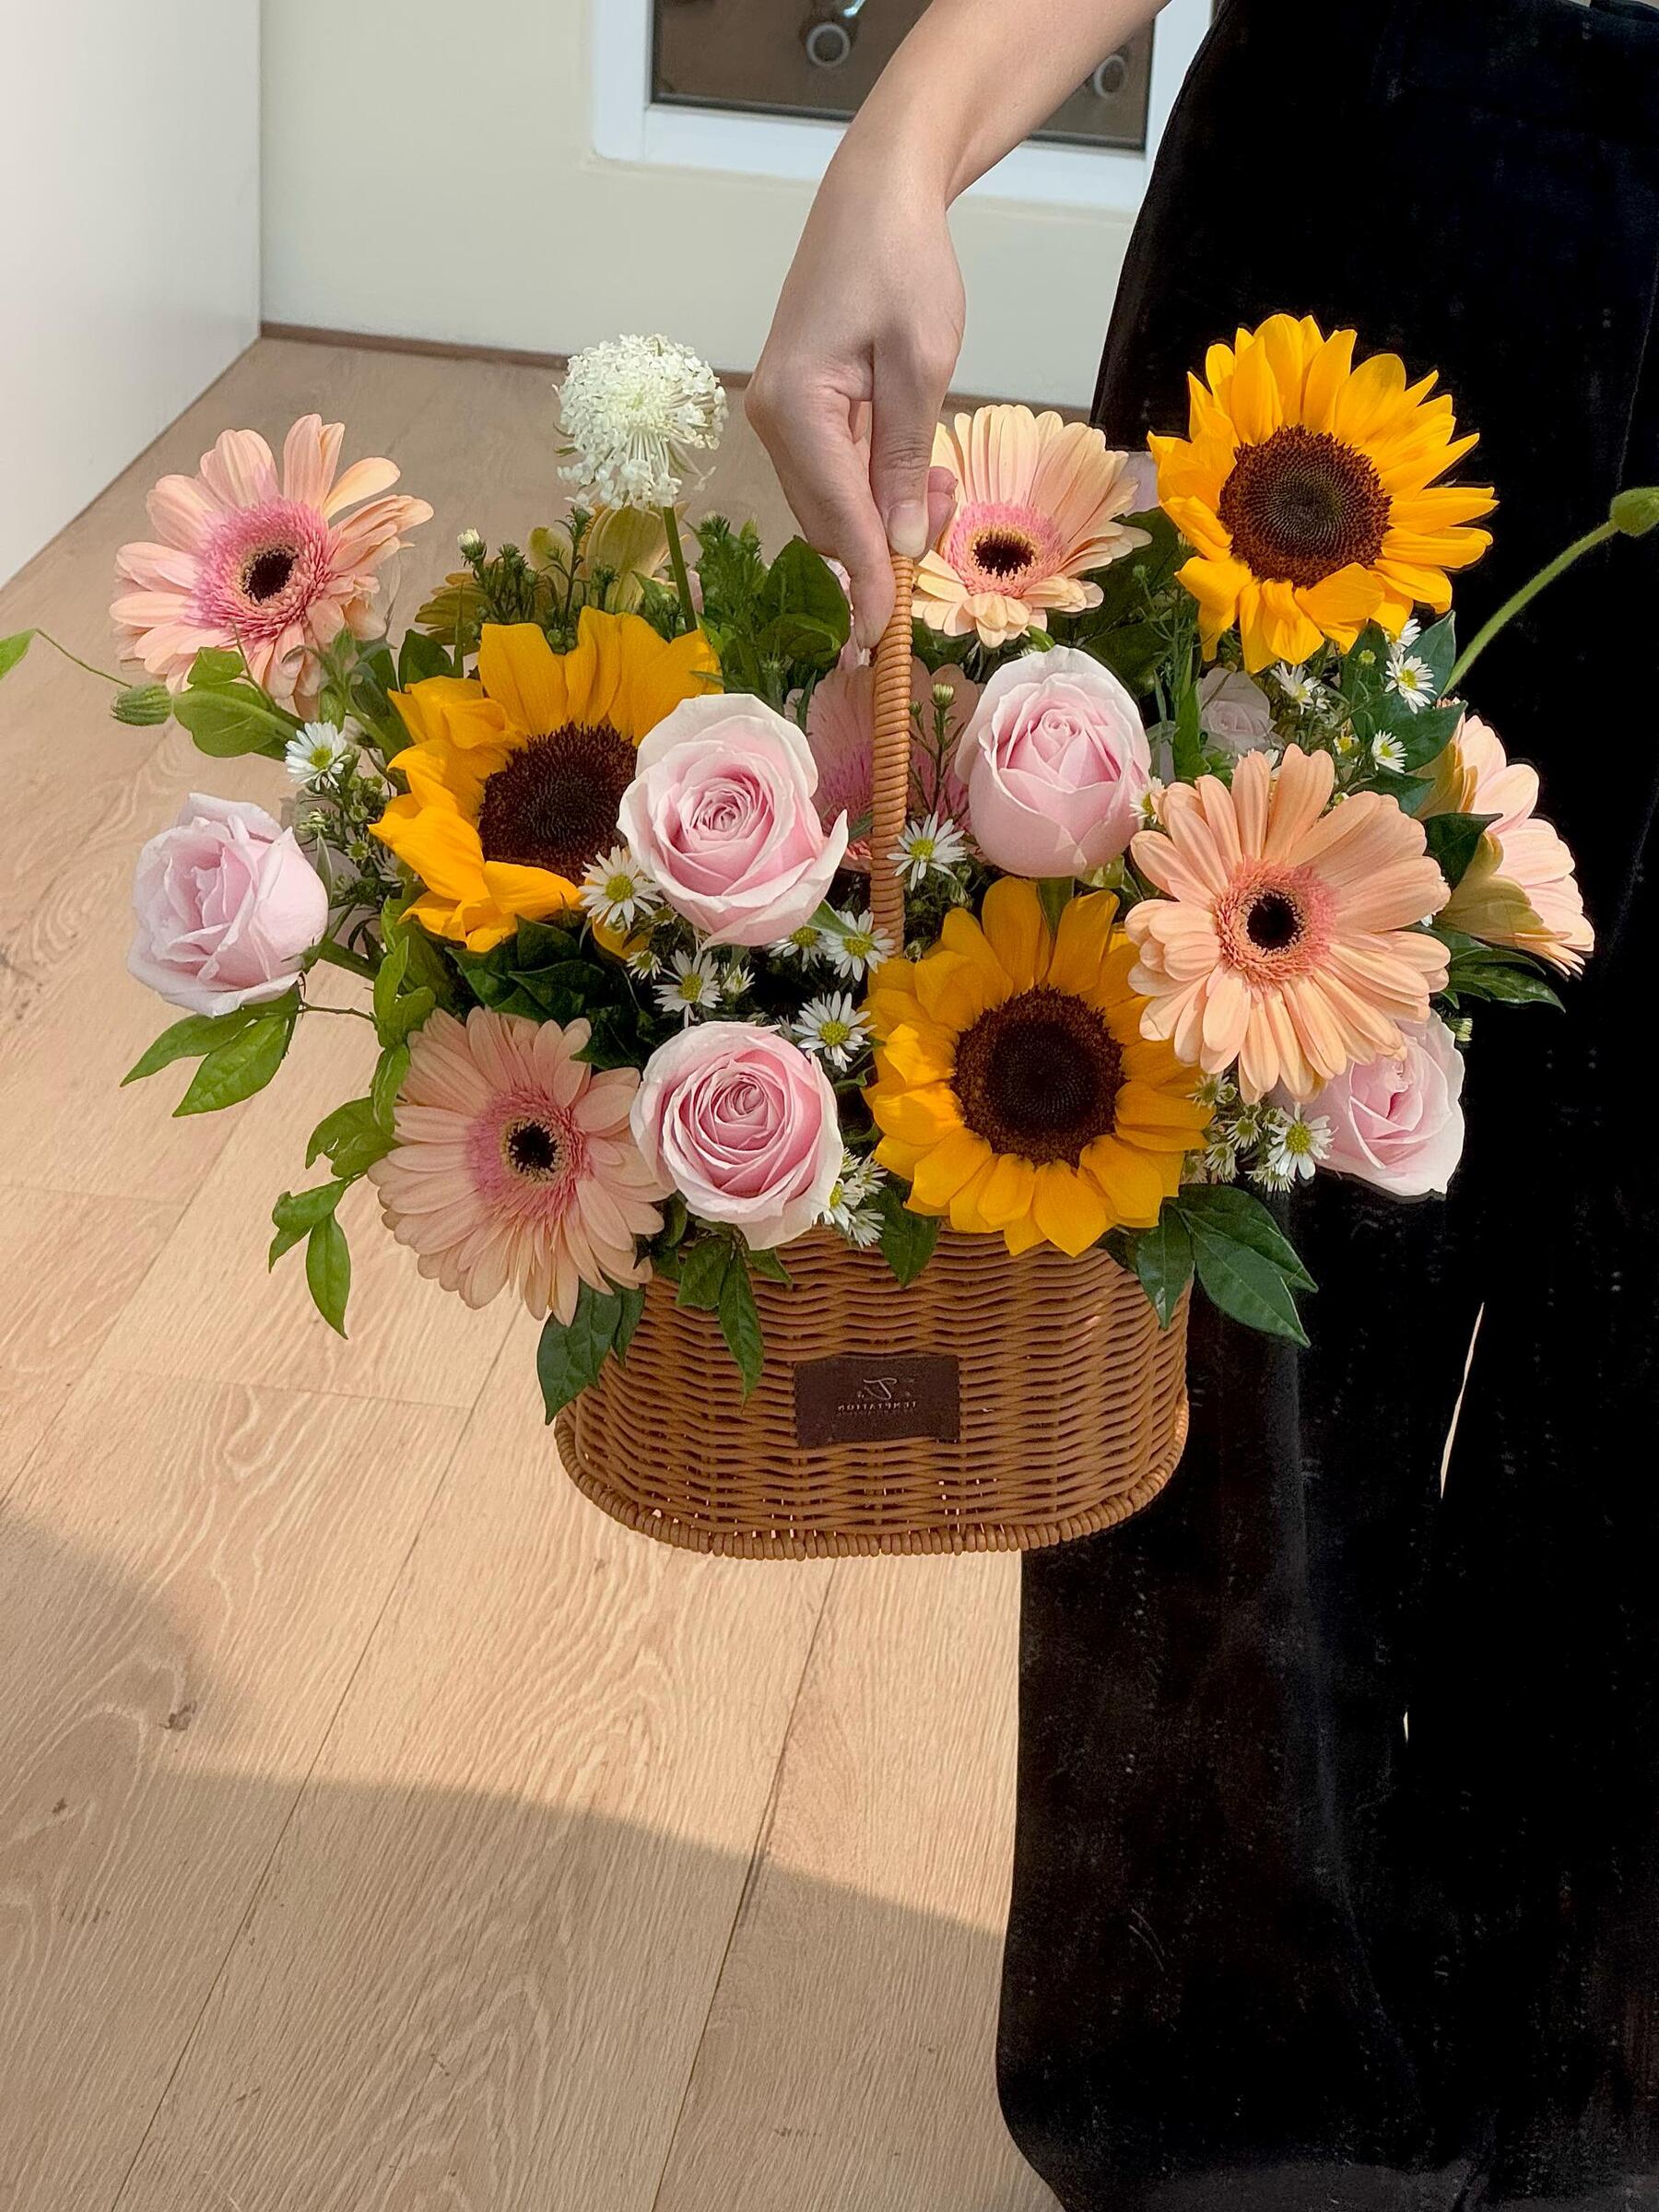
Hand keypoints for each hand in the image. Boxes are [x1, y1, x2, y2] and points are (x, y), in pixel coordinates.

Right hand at [747, 147, 963, 645]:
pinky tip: (914, 460)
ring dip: (884, 513)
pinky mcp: (797, 412)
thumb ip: (907, 460)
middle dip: (885, 541)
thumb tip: (898, 546)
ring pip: (831, 506)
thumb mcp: (921, 365)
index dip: (867, 583)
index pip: (837, 520)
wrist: (875, 196)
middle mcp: (773, 421)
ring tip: (938, 472)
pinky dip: (874, 486)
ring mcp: (780, 418)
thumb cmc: (903, 264)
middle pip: (828, 523)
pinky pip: (834, 475)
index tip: (885, 639)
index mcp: (795, 409)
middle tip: (949, 502)